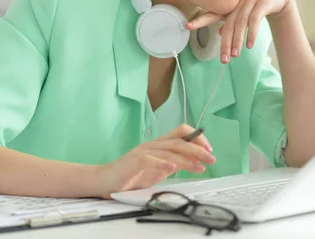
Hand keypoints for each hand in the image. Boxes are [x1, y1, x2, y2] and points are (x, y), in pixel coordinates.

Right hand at [95, 124, 215, 198]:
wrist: (103, 181)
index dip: (197, 137)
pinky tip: (173, 168)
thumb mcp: (158, 169)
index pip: (181, 132)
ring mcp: (142, 151)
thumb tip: (195, 162)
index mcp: (159, 144)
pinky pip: (150, 160)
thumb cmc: (131, 176)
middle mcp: (153, 144)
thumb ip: (174, 163)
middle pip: (179, 141)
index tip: (209, 149)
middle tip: (211, 158)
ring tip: (200, 166)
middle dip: (198, 149)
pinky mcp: (133, 162)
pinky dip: (163, 164)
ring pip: (169, 151)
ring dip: (187, 159)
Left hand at [186, 0, 293, 63]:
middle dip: (225, 43)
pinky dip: (251, 34)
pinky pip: (255, 20)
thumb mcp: (242, 13)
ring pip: (241, 23)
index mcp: (231, 6)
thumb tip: (220, 34)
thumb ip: (231, 22)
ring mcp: (250, 1)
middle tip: (224, 60)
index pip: (212, 14)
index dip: (200, 20)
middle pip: (228, 25)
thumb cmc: (257, 5)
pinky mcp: (262, 3)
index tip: (187, 26)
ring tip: (235, 55)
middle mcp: (238, 3)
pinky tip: (249, 45)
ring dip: (237, 40)